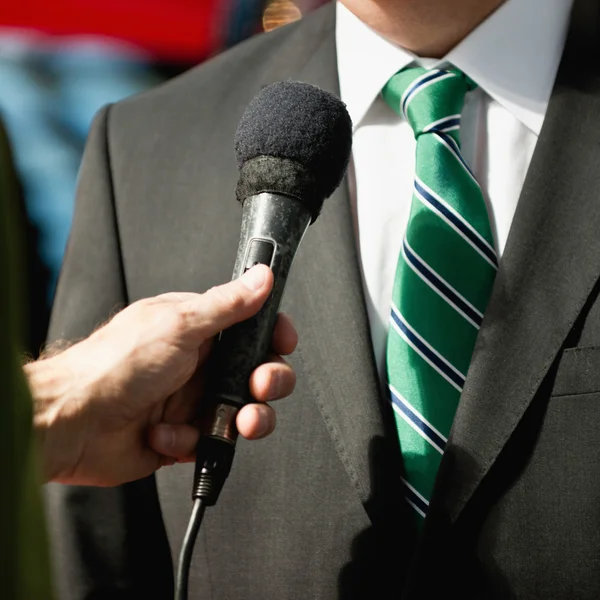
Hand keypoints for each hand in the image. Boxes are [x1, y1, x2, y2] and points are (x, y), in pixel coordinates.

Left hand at [27, 265, 296, 485]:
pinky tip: (164, 432)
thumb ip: (227, 305)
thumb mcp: (179, 325)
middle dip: (268, 381)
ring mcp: (192, 400)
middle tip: (260, 386)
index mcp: (198, 329)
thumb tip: (261, 277)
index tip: (283, 342)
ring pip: (244, 411)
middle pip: (257, 371)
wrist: (71, 423)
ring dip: (246, 418)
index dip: (273, 336)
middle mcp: (198, 364)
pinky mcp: (183, 435)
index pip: (251, 328)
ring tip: (236, 422)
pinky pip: (212, 442)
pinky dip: (190, 440)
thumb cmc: (112, 367)